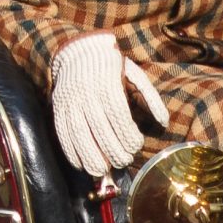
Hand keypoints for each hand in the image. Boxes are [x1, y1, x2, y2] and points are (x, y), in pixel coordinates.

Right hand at [47, 32, 169, 172]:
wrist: (79, 50)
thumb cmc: (113, 67)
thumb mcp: (136, 75)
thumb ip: (150, 98)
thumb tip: (164, 122)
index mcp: (107, 82)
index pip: (117, 113)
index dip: (127, 134)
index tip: (136, 146)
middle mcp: (86, 91)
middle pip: (98, 126)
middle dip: (112, 149)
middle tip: (124, 161)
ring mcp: (69, 100)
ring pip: (78, 132)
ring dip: (90, 156)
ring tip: (102, 171)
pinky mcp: (57, 107)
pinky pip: (62, 133)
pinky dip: (71, 152)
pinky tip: (81, 165)